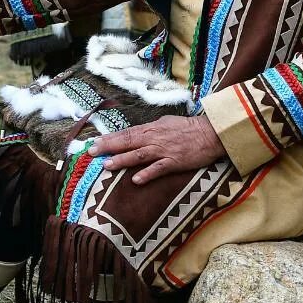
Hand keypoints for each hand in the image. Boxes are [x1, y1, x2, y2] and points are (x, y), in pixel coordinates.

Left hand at [88, 115, 227, 185]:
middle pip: (128, 142)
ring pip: (139, 155)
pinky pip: (159, 169)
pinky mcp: (175, 162)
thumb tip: (137, 132)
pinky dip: (147, 174)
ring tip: (107, 165)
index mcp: (152, 128)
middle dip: (108, 147)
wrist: (211, 133)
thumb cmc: (189, 128)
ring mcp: (164, 150)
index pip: (126, 132)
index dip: (110, 138)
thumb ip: (151, 129)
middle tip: (91, 152)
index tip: (94, 142)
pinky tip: (136, 180)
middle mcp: (155, 138)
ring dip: (122, 160)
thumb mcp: (166, 123)